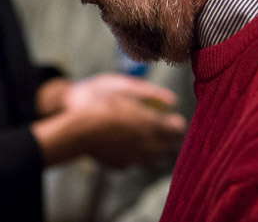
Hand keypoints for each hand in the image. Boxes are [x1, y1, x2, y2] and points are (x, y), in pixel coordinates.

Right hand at [31, 73, 186, 168]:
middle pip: (169, 148)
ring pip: (153, 161)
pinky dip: (131, 158)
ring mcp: (134, 157)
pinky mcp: (120, 165)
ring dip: (153, 153)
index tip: (174, 120)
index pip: (177, 129)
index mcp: (150, 123)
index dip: (177, 123)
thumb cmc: (102, 105)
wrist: (79, 129)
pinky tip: (122, 148)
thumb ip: (151, 95)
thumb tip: (173, 100)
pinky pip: (131, 163)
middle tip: (163, 133)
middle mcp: (147, 143)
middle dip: (169, 141)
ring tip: (145, 143)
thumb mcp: (126, 91)